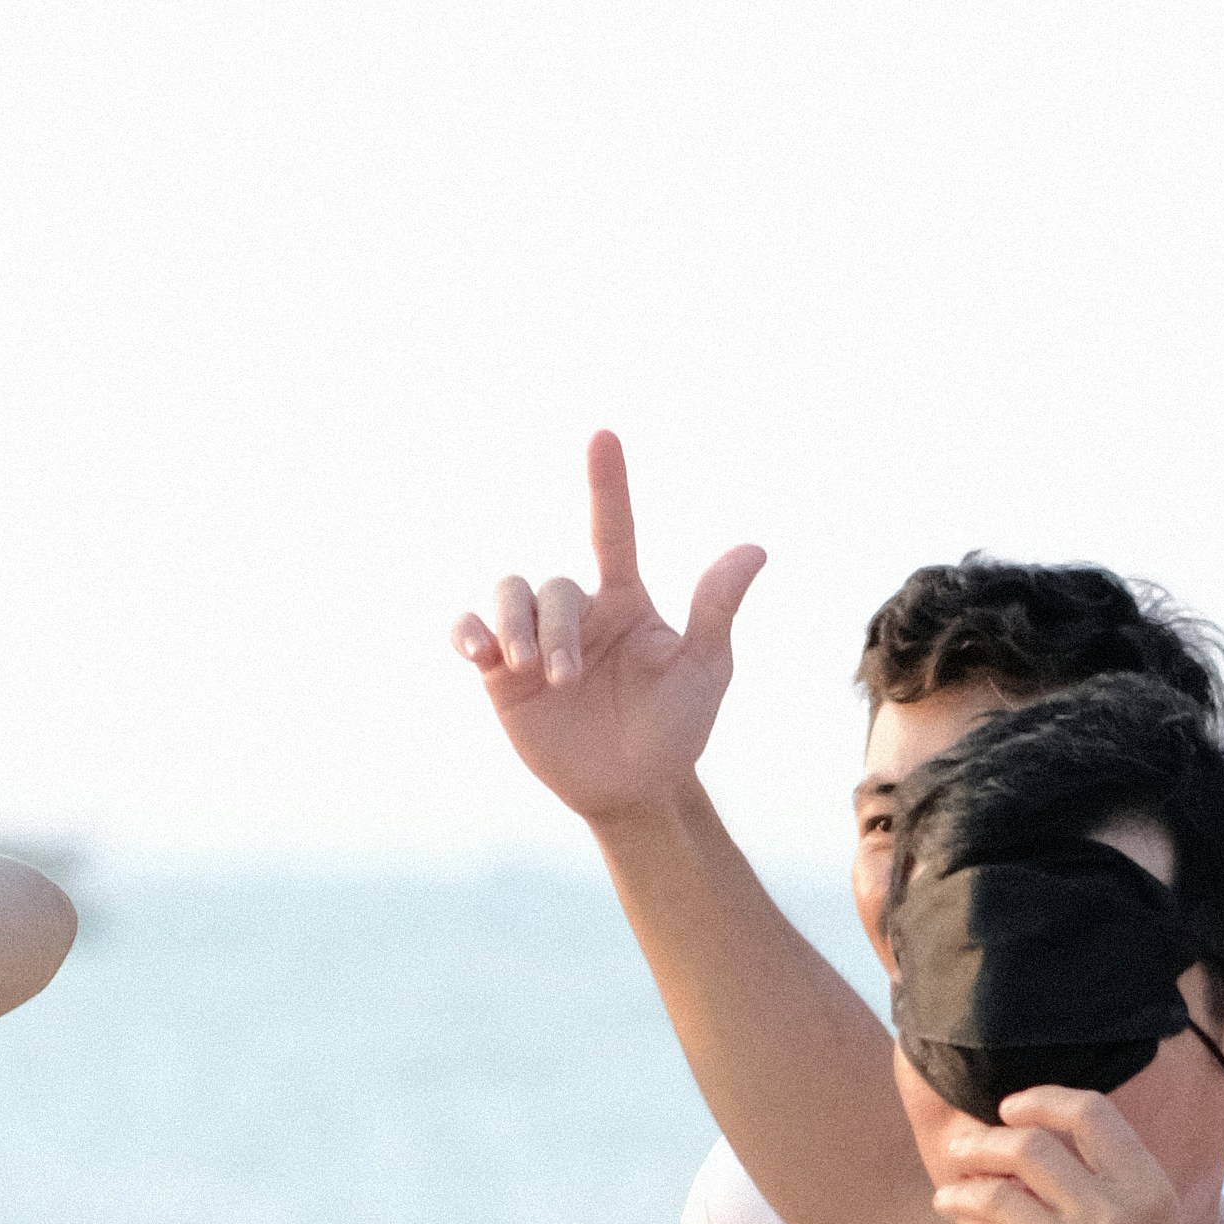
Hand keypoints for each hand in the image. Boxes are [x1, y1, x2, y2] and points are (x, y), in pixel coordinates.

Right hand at [449, 430, 767, 826]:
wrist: (635, 787)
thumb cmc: (677, 726)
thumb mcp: (704, 669)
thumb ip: (717, 609)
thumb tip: (755, 549)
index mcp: (626, 600)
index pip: (612, 530)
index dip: (607, 485)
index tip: (603, 436)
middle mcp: (578, 611)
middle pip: (550, 586)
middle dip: (554, 627)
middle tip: (566, 678)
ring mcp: (536, 640)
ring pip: (508, 597)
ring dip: (512, 627)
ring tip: (529, 670)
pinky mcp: (502, 674)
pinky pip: (470, 632)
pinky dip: (467, 631)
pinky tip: (476, 651)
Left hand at [923, 1089, 1222, 1223]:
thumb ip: (1114, 1181)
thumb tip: (1042, 1139)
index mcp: (1147, 1189)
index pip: (1090, 1114)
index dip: (1041, 1101)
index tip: (1010, 1108)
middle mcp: (1111, 1214)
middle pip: (1027, 1147)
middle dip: (982, 1143)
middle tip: (962, 1151)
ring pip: (993, 1194)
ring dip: (960, 1190)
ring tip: (949, 1197)